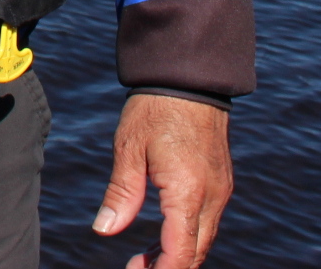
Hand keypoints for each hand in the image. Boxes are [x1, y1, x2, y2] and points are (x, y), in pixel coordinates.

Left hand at [92, 94, 232, 267]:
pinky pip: (208, 221)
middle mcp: (211, 197)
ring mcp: (221, 190)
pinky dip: (188, 234)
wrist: (188, 76)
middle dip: (167, 267)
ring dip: (178, 253)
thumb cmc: (154, 108)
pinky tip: (164, 232)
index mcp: (187, 192)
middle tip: (135, 266)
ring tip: (144, 256)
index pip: (180, 254)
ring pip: (203, 239)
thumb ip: (121, 194)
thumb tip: (104, 230)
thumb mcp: (129, 148)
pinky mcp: (221, 181)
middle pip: (195, 253)